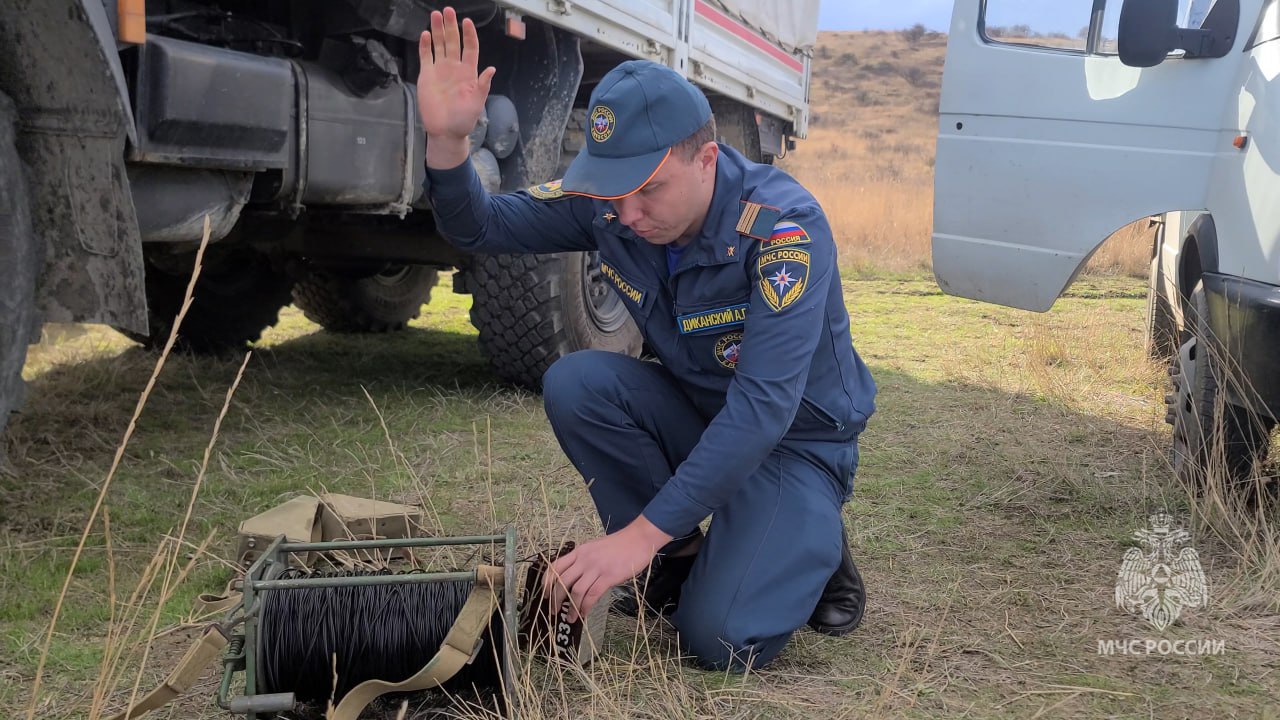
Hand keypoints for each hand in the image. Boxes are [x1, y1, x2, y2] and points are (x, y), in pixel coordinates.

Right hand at [418, 7, 496, 167]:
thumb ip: (483, 85)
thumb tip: (491, 69)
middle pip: (453, 42)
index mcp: (469, 72)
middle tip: (447, 10)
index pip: (470, 48)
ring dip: (438, 30)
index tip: (466, 22)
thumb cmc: (463, 120)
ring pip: (439, 45)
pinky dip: (425, 46)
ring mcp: (440, 70)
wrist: (445, 131)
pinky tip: (426, 34)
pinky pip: (426, 56)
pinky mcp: (427, 75)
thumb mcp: (477, 104)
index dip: (469, 35)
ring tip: (436, 15)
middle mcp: (454, 68)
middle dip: (451, 26)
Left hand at [544, 517, 672, 622]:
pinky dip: (585, 607)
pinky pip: (592, 595)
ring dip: (570, 607)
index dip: (546, 581)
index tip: (544, 593)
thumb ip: (583, 560)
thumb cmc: (619, 545)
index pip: (555, 566)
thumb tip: (574, 578)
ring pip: (575, 590)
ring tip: (569, 618)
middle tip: (554, 610)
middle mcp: (584, 559)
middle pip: (562, 581)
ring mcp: (596, 568)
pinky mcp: (608, 577)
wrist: (638, 539)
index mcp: (579, 552)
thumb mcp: (595, 548)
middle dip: (555, 598)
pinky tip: (583, 613)